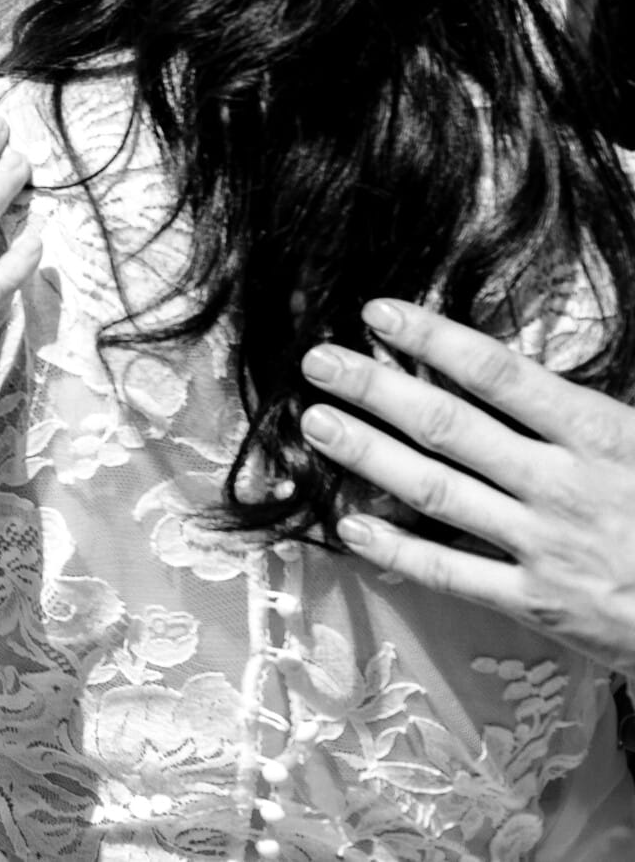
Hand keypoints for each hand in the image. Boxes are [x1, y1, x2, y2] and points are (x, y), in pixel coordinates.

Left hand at [300, 298, 634, 676]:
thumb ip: (593, 408)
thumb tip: (529, 370)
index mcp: (603, 434)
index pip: (500, 373)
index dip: (433, 338)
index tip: (377, 312)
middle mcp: (564, 484)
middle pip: (448, 425)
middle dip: (375, 386)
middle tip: (318, 358)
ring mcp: (546, 546)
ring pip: (435, 491)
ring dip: (367, 454)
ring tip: (314, 421)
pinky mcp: (539, 605)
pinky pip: (451, 574)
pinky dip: (395, 551)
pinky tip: (348, 527)